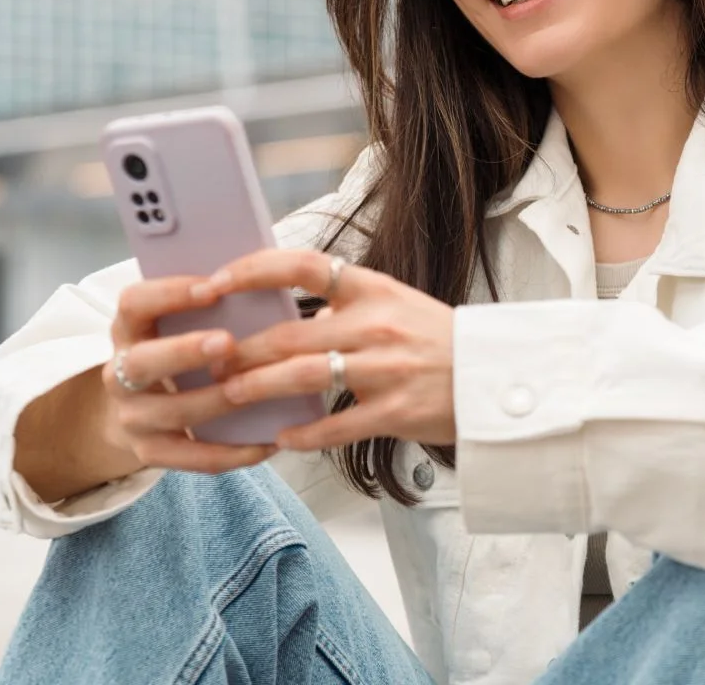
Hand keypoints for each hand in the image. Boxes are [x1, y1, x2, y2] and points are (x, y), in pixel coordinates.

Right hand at [101, 275, 279, 473]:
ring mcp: (133, 417)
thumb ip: (206, 307)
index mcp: (128, 330)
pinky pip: (192, 458)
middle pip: (141, 363)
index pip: (133, 303)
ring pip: (173, 412)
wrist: (137, 410)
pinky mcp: (151, 453)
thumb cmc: (174, 351)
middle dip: (184, 352)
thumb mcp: (173, 325)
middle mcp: (120, 374)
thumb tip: (266, 280)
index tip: (213, 287)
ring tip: (259, 391)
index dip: (169, 294)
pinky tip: (268, 444)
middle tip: (227, 342)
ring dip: (217, 401)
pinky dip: (232, 452)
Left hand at [205, 250, 457, 451]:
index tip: (215, 282)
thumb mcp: (397, 305)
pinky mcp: (397, 412)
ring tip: (229, 396)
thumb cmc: (440, 342)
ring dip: (258, 388)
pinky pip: (337, 427)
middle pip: (290, 334)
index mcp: (375, 290)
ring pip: (304, 377)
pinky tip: (282, 439)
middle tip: (207, 360)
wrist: (497, 378)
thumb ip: (347, 305)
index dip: (252, 270)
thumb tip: (293, 312)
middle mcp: (378, 325)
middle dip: (240, 350)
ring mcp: (388, 370)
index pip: (304, 266)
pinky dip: (304, 435)